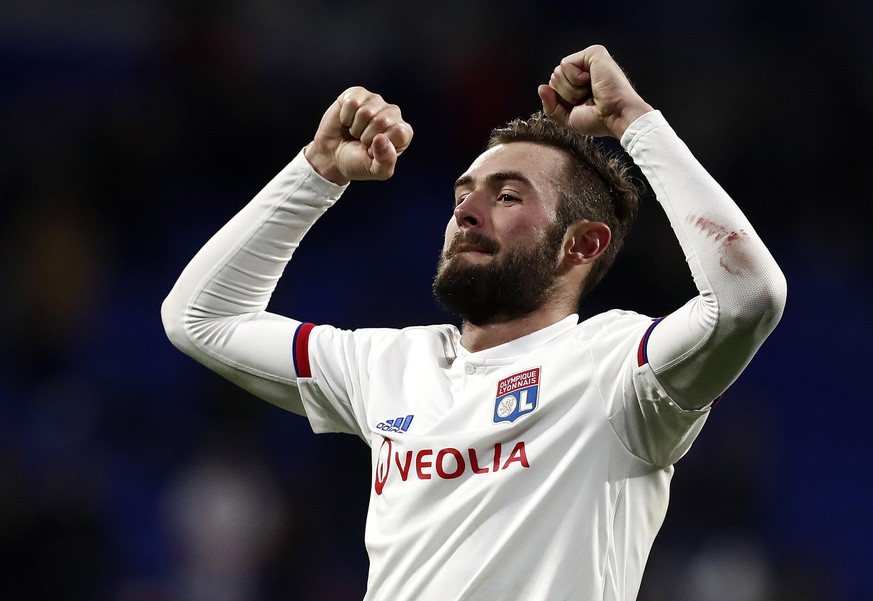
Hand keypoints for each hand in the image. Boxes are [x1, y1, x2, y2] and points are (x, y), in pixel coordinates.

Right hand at [304, 87, 412, 184]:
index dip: (382, 145)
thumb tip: (381, 139)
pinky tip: (347, 121)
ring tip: (355, 132)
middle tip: (362, 141)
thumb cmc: (356, 162)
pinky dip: (345, 116)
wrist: (332, 156)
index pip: (400, 132)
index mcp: (402, 133)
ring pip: (365, 111)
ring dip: (355, 127)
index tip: (373, 151)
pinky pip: (351, 102)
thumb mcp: (374, 170)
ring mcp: (375, 101)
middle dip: (366, 136)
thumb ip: (385, 161)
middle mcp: (392, 113)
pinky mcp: (357, 94)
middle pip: (381, 121)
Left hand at [538, 45, 653, 138]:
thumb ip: (551, 106)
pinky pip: (566, 65)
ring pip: (558, 72)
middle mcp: (585, 68)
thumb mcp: (568, 118)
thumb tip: (541, 87)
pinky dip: (575, 79)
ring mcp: (590, 60)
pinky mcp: (594, 53)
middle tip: (588, 98)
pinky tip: (592, 82)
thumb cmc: (599, 120)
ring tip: (592, 91)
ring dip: (571, 89)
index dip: (562, 101)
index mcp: (581, 82)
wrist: (616, 117)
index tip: (584, 105)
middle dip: (566, 95)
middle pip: (554, 78)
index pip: (554, 86)